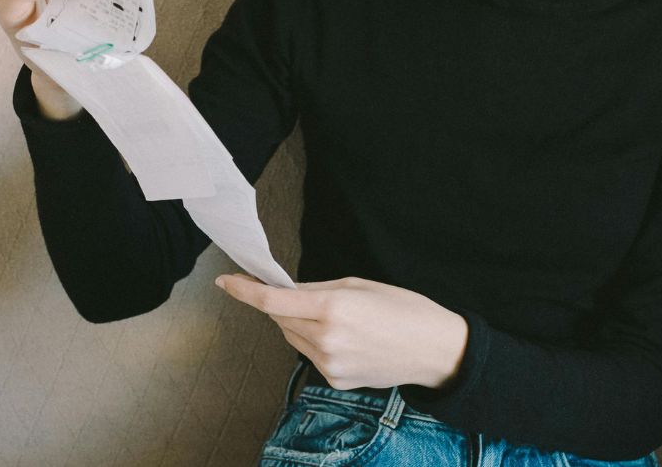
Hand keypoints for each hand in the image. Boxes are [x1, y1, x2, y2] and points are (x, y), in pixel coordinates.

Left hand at [215, 273, 468, 390]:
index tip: (226, 281)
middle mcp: (326, 339)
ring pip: (292, 338)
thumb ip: (317, 288)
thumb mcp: (359, 285)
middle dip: (279, 304)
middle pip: (279, 319)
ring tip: (332, 316)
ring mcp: (329, 364)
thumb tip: (285, 290)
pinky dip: (314, 342)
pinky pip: (310, 355)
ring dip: (297, 323)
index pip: (273, 301)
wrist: (434, 350)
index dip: (244, 290)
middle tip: (298, 293)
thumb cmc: (403, 309)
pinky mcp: (335, 380)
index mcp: (333, 307)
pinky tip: (343, 338)